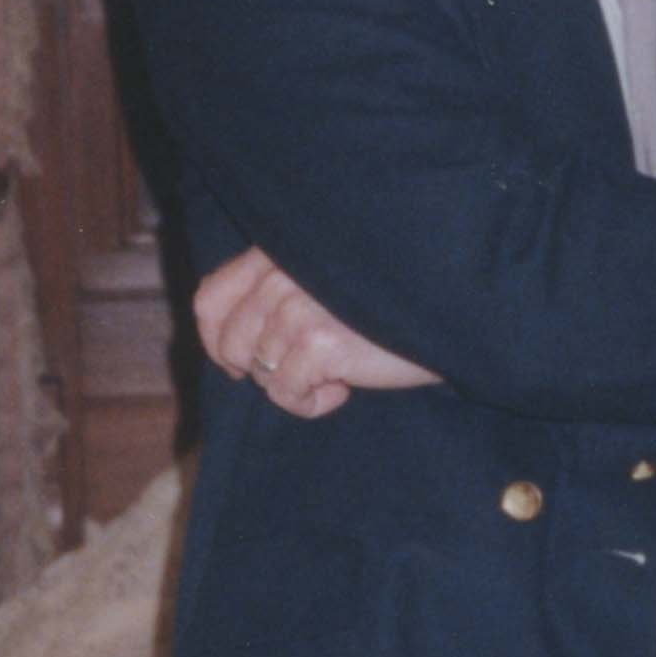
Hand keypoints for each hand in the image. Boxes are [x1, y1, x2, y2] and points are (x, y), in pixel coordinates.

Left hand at [194, 247, 440, 419]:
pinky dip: (311, 404)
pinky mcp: (318, 343)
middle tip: (303, 372)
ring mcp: (297, 307)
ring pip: (260, 372)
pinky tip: (344, 389)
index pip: (209, 297)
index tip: (240, 362)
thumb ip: (276, 292)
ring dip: (296, 386)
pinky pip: (286, 394)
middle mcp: (280, 274)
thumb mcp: (321, 281)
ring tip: (337, 374)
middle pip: (231, 343)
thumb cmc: (386, 302)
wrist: (447, 313)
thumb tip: (231, 343)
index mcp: (276, 252)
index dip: (216, 339)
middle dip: (261, 369)